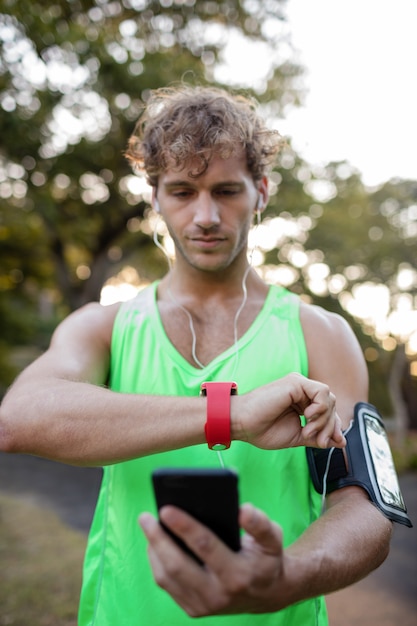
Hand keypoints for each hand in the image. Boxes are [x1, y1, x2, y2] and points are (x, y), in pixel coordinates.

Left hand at [139, 503, 290, 616]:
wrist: (267, 595)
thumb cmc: (266, 560)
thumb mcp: (272, 540)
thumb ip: (261, 524)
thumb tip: (243, 510)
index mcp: (237, 575)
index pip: (205, 546)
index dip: (184, 526)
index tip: (166, 509)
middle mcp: (218, 594)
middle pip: (177, 566)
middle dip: (158, 539)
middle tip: (145, 517)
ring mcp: (203, 605)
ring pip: (167, 577)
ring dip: (153, 550)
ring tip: (148, 526)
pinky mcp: (193, 609)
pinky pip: (167, 585)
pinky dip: (157, 562)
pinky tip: (155, 544)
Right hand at [234, 373, 344, 449]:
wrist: (243, 424)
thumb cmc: (262, 429)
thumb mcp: (297, 436)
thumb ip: (318, 436)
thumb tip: (340, 441)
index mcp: (301, 401)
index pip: (328, 410)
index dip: (334, 426)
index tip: (337, 442)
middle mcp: (301, 391)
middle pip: (332, 404)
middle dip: (329, 426)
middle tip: (317, 441)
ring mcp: (299, 385)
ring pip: (329, 398)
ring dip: (323, 419)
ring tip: (307, 430)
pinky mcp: (296, 382)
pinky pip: (322, 392)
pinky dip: (320, 407)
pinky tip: (307, 416)